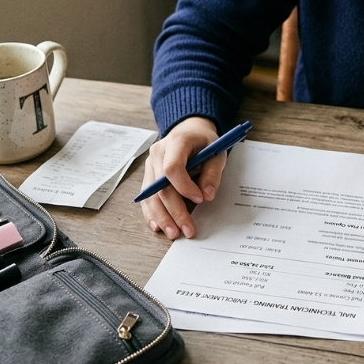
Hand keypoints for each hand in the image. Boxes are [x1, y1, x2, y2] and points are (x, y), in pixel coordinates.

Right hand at [139, 116, 224, 238]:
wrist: (189, 130)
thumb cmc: (203, 140)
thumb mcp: (216, 150)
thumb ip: (213, 172)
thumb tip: (207, 195)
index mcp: (176, 142)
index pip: (172, 167)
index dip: (184, 186)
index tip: (200, 199)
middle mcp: (157, 153)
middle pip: (160, 187)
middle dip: (174, 211)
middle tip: (187, 229)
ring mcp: (150, 165)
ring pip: (150, 195)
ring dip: (162, 217)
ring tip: (173, 233)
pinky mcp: (148, 175)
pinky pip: (147, 197)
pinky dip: (152, 213)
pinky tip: (158, 226)